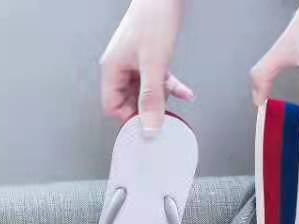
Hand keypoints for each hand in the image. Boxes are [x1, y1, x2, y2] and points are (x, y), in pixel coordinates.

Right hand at [100, 0, 193, 136]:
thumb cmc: (153, 19)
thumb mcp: (153, 66)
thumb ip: (151, 99)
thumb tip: (150, 128)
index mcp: (113, 69)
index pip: (113, 107)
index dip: (129, 119)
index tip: (147, 127)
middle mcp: (122, 67)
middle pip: (130, 102)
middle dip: (147, 110)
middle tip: (163, 119)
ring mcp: (136, 63)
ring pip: (145, 93)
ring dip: (161, 99)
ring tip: (174, 102)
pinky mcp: (150, 59)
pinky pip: (158, 81)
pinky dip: (171, 88)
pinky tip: (185, 93)